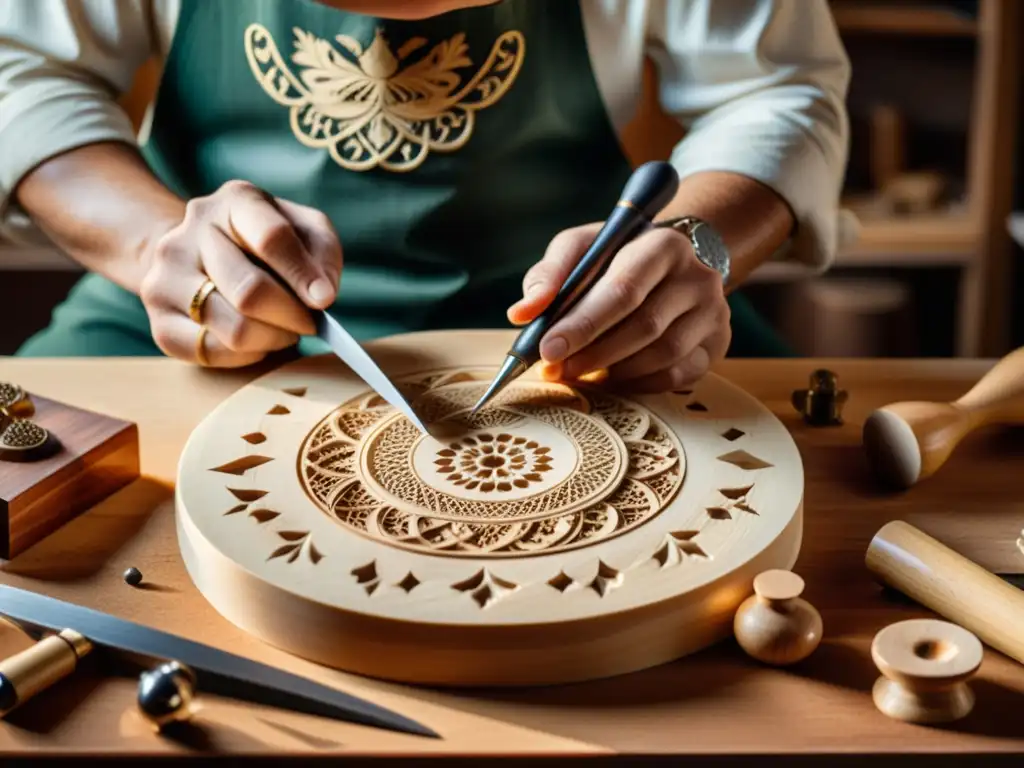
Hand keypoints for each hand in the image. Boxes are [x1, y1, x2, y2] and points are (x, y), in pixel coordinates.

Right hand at [139, 180, 342, 366]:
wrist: (198, 254)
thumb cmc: (265, 244)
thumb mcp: (304, 230)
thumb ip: (322, 253)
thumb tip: (322, 294)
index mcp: (236, 201)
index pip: (271, 237)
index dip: (302, 274)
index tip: (325, 300)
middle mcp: (192, 232)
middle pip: (251, 291)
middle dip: (292, 316)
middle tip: (308, 322)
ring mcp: (166, 277)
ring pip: (234, 329)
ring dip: (273, 339)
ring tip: (284, 330)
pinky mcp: (158, 321)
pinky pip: (211, 352)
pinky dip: (247, 355)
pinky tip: (257, 341)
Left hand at [507, 223, 730, 392]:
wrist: (673, 265)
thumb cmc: (616, 258)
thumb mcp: (581, 249)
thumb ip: (548, 276)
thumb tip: (521, 314)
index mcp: (663, 245)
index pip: (623, 288)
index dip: (583, 323)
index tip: (547, 348)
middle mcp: (697, 277)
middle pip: (644, 325)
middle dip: (592, 352)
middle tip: (556, 369)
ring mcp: (714, 312)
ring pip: (661, 355)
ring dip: (613, 370)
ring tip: (578, 371)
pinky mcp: (718, 344)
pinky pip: (676, 376)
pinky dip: (638, 382)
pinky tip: (612, 376)